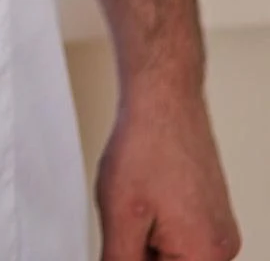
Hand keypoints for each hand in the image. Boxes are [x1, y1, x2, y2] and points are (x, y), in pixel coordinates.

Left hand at [96, 89, 239, 259]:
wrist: (163, 97)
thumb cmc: (147, 144)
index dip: (134, 259)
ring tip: (138, 203)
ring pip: (173, 254)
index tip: (123, 241)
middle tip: (128, 220)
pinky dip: (158, 225)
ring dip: (148, 241)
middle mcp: (222, 249)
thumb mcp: (119, 217)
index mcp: (205, 256)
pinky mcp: (212, 213)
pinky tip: (147, 197)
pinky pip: (182, 236)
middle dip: (141, 252)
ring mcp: (220, 229)